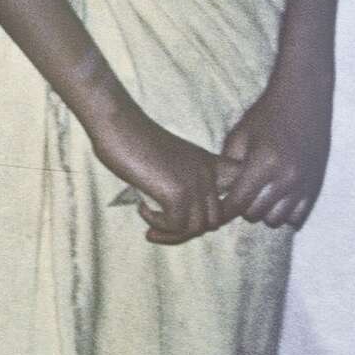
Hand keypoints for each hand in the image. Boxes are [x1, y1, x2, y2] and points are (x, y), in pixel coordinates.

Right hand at [89, 103, 224, 243]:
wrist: (116, 122)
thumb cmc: (132, 139)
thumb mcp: (169, 160)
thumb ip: (181, 180)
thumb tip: (180, 214)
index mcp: (207, 163)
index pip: (237, 189)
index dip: (224, 208)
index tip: (192, 213)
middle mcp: (207, 173)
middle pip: (213, 219)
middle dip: (187, 229)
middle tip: (161, 226)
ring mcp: (195, 183)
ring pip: (196, 228)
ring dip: (171, 232)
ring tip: (150, 223)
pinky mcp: (177, 192)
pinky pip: (177, 225)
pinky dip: (157, 223)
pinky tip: (142, 208)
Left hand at [216, 60, 329, 227]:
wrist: (304, 99)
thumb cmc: (267, 114)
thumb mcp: (240, 135)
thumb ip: (228, 166)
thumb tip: (219, 192)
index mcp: (264, 163)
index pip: (238, 203)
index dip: (225, 207)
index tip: (219, 204)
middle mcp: (286, 178)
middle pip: (256, 214)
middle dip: (243, 207)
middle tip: (240, 194)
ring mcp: (304, 184)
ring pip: (276, 220)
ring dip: (264, 211)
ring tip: (259, 195)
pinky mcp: (316, 186)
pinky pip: (297, 217)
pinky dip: (284, 212)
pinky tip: (277, 198)